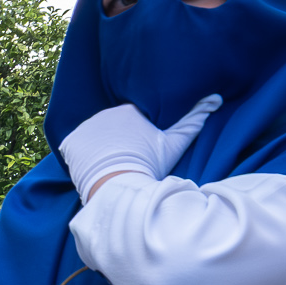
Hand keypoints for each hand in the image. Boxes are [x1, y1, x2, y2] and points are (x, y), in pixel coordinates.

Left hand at [60, 94, 221, 199]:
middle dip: (116, 140)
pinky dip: (81, 155)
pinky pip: (74, 146)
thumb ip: (195, 119)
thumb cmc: (149, 164)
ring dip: (98, 147)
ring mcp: (85, 127)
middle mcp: (105, 113)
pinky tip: (91, 165)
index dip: (134, 135)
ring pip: (94, 136)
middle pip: (111, 127)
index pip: (130, 119)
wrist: (120, 185)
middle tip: (124, 158)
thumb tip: (215, 98)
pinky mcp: (70, 143)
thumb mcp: (176, 142)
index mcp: (130, 110)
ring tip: (109, 163)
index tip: (138, 149)